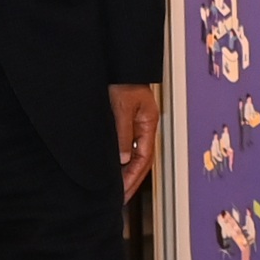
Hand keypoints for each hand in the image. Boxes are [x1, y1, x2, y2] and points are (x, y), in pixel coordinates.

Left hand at [111, 83, 161, 201]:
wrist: (119, 61)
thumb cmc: (123, 79)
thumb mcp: (123, 107)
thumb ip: (124, 133)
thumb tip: (125, 159)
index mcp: (148, 124)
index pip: (144, 159)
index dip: (134, 178)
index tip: (123, 193)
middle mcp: (144, 126)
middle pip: (141, 160)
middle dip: (131, 180)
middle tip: (119, 198)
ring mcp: (135, 123)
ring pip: (133, 154)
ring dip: (125, 172)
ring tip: (115, 189)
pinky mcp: (125, 119)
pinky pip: (125, 145)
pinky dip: (119, 159)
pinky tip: (111, 166)